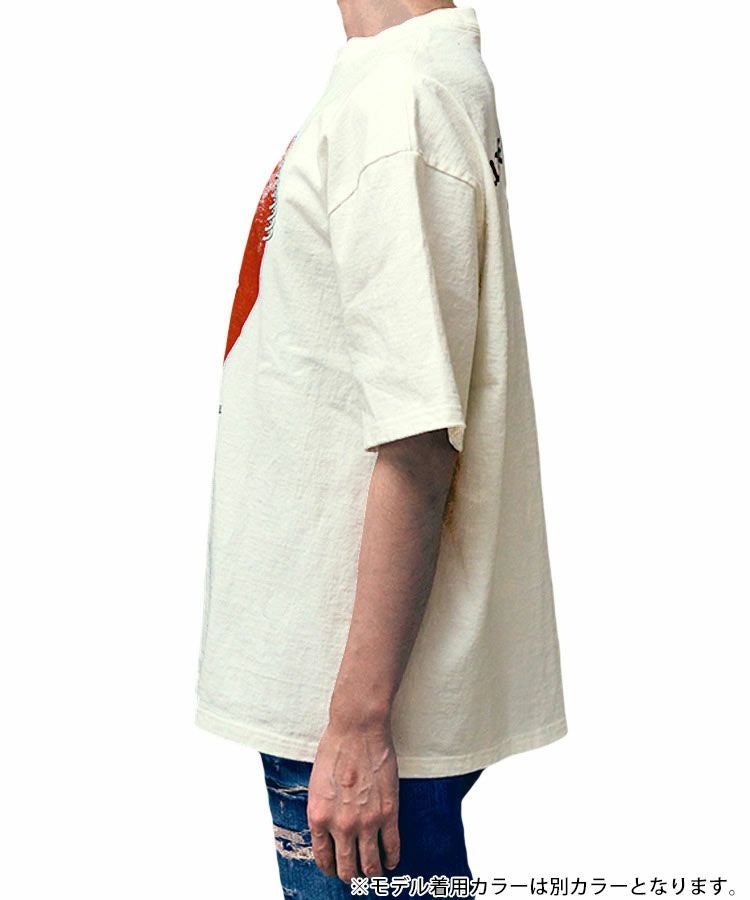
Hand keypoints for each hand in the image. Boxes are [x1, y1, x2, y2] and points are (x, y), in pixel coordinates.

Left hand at [307, 718, 400, 883]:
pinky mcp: (388, 813)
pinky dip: (392, 858)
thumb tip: (329, 829)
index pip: (323, 858)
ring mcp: (366, 822)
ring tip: (374, 873)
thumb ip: (323, 810)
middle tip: (355, 876)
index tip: (336, 869)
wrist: (357, 730)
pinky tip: (391, 861)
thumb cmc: (335, 749)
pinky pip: (392, 847)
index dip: (331, 868)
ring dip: (372, 873)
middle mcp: (341, 826)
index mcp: (318, 818)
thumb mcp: (317, 784)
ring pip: (370, 865)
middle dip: (351, 876)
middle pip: (347, 868)